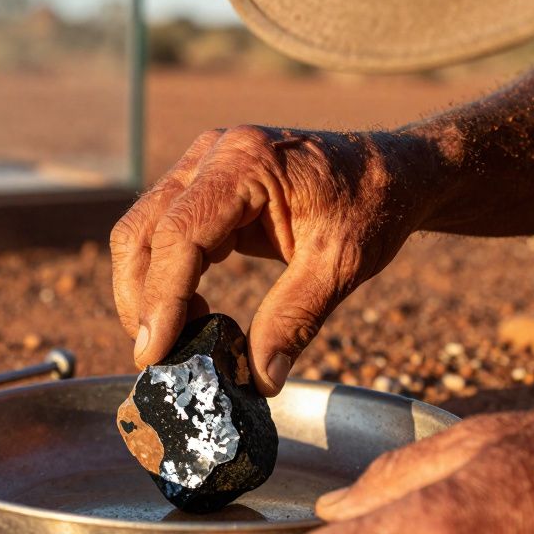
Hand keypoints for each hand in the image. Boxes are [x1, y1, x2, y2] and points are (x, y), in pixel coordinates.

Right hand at [110, 125, 436, 394]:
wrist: (393, 171)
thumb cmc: (372, 205)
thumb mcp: (341, 264)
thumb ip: (296, 318)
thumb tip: (260, 379)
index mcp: (247, 162)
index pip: (180, 233)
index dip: (161, 297)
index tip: (155, 351)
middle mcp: (214, 154)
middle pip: (143, 230)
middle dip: (141, 299)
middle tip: (159, 358)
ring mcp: (204, 166)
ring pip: (143, 231)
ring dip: (147, 290)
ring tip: (181, 340)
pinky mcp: (204, 185)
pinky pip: (164, 232)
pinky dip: (167, 277)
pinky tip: (197, 314)